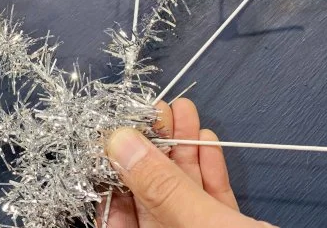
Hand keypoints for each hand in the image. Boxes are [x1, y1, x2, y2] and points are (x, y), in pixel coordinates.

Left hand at [100, 99, 274, 227]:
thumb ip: (162, 189)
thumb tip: (120, 145)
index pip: (115, 214)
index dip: (116, 168)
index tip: (121, 130)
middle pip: (150, 195)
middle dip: (155, 147)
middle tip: (157, 111)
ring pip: (182, 193)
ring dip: (183, 150)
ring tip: (182, 113)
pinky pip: (210, 202)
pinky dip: (209, 170)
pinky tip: (206, 141)